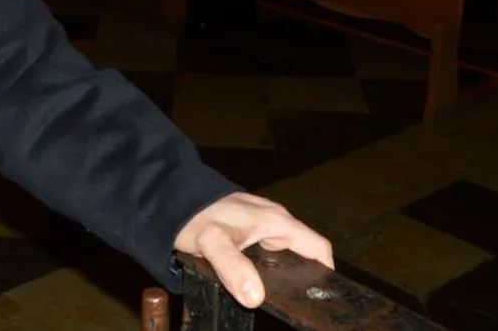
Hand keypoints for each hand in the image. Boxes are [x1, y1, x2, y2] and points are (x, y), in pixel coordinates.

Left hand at [173, 192, 333, 308]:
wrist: (171, 196)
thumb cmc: (195, 216)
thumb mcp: (214, 243)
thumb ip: (234, 268)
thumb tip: (255, 298)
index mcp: (278, 221)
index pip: (319, 247)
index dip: (326, 272)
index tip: (323, 297)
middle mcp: (275, 220)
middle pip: (303, 252)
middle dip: (303, 276)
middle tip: (295, 302)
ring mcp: (261, 223)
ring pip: (283, 252)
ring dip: (282, 272)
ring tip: (275, 296)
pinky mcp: (248, 228)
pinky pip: (266, 250)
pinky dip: (265, 265)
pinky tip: (254, 280)